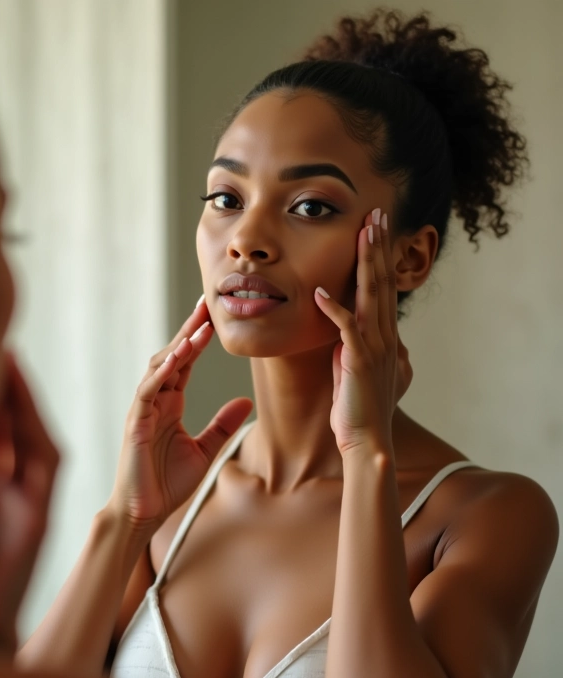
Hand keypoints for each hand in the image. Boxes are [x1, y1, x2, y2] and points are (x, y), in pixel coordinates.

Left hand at [0, 356, 59, 652]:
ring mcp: (29, 501)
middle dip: (3, 391)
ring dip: (24, 403)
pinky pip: (47, 463)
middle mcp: (10, 492)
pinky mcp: (42, 513)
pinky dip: (37, 433)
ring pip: (32, 437)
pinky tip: (24, 407)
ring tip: (9, 365)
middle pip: (10, 430)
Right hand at [107, 299, 252, 530]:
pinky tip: (178, 357)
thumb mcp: (205, 450)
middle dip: (189, 330)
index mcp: (171, 403)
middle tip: (207, 305)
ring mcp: (143, 409)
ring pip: (159, 367)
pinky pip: (148, 390)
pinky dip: (163, 372)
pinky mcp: (135, 422)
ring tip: (200, 327)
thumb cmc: (168, 482)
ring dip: (180, 346)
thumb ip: (222, 425)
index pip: (186, 362)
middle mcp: (156, 400)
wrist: (145, 512)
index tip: (215, 316)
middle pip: (173, 356)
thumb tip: (245, 401)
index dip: (199, 339)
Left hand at [314, 209, 412, 454]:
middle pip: (381, 282)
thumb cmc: (360, 407)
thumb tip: (358, 333)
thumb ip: (361, 347)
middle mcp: (383, 335)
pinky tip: (318, 292)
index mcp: (382, 335)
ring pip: (370, 296)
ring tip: (362, 233)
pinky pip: (345, 329)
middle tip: (376, 214)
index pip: (382, 286)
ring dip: (365, 263)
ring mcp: (373, 346)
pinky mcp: (358, 361)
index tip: (376, 228)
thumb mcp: (362, 369)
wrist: (366, 439)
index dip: (379, 256)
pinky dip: (332, 310)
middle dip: (378, 246)